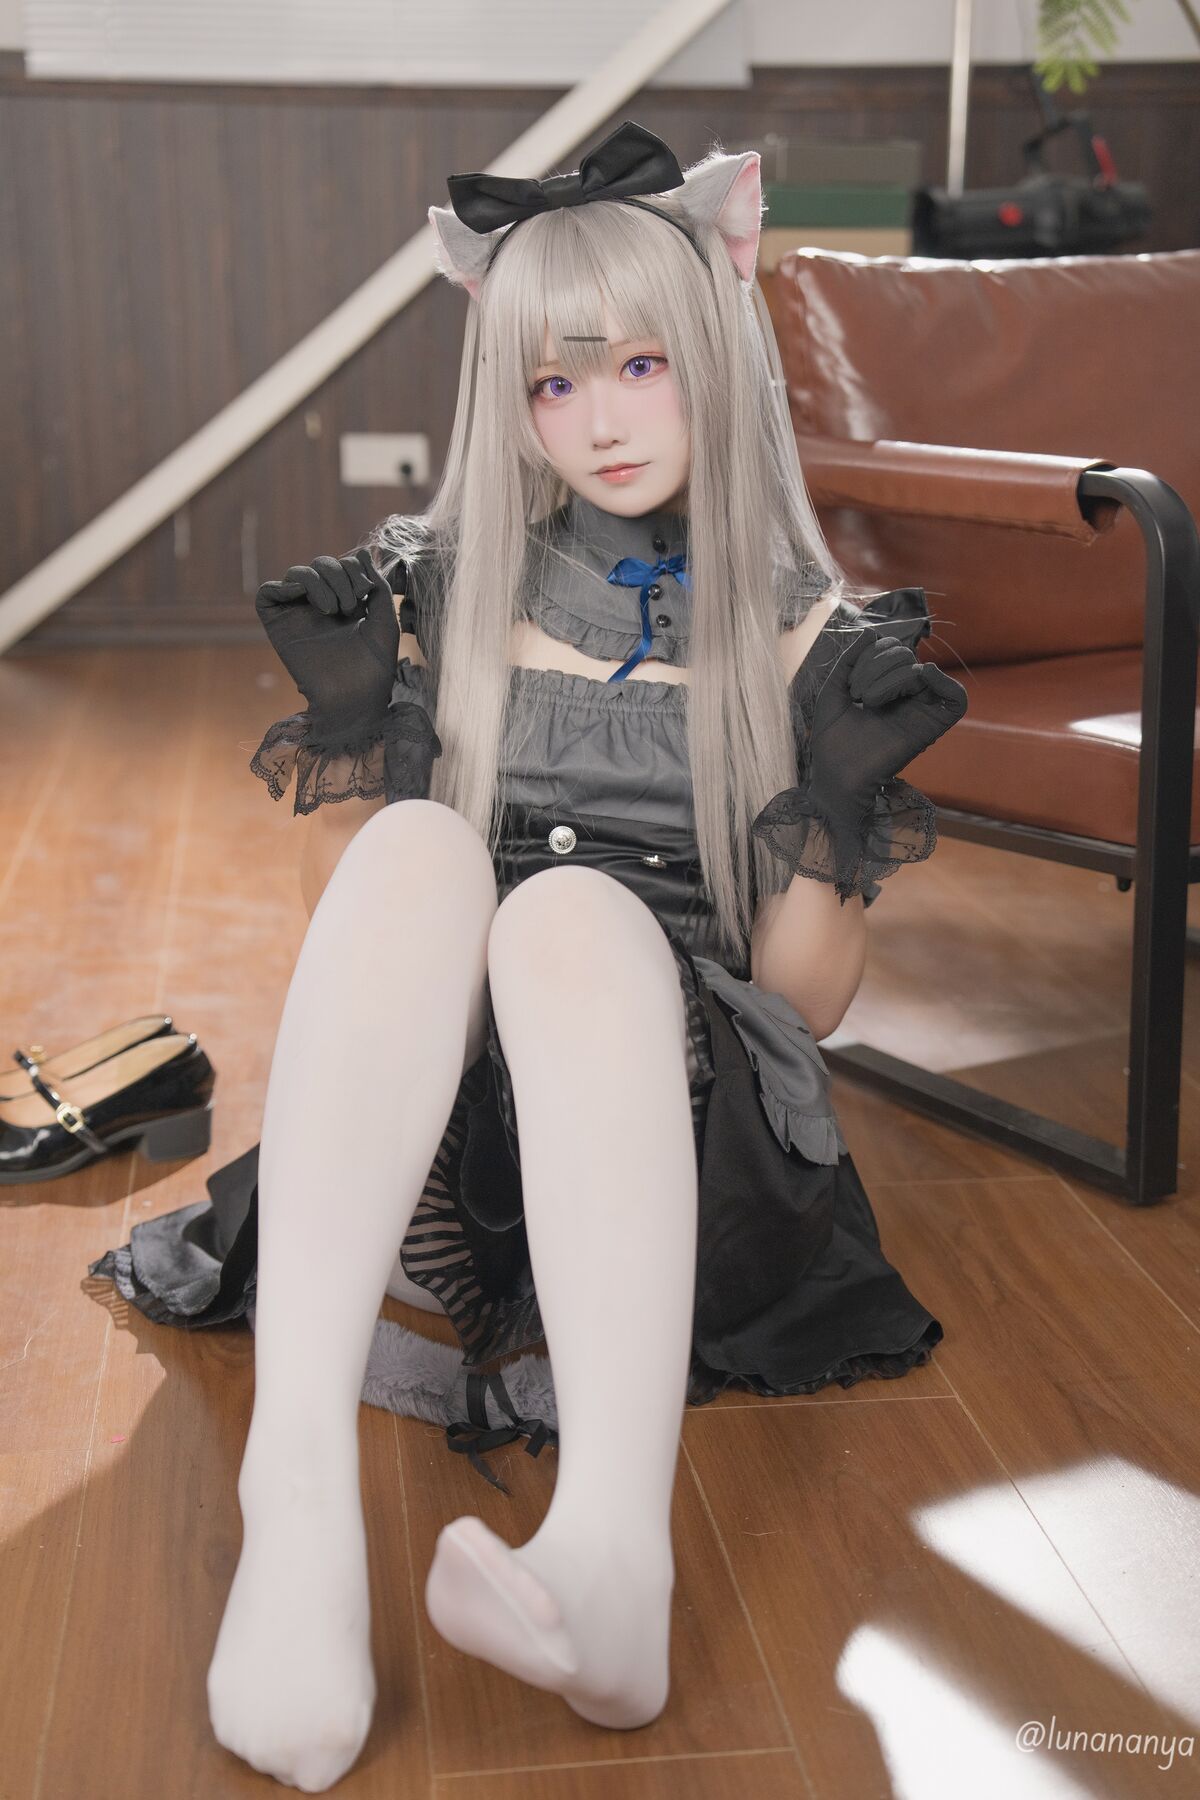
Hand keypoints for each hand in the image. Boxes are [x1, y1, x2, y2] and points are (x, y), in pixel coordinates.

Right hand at [254, 548, 404, 736]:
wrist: (356, 696)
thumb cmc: (374, 665)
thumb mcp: (384, 619)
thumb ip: (377, 585)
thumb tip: (363, 551)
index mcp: (346, 602)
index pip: (342, 564)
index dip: (353, 568)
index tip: (366, 592)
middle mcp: (320, 606)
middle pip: (320, 564)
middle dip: (337, 574)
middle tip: (350, 605)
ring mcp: (298, 615)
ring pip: (296, 573)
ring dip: (318, 581)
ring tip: (333, 609)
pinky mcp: (278, 626)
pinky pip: (267, 593)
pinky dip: (283, 586)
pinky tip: (303, 597)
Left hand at [806, 626, 967, 802]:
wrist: (835, 776)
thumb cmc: (832, 740)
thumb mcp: (834, 691)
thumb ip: (850, 661)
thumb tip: (871, 633)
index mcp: (886, 687)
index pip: (891, 649)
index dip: (870, 655)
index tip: (850, 686)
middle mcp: (906, 697)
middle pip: (906, 656)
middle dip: (877, 667)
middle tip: (859, 696)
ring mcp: (920, 711)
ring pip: (921, 670)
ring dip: (891, 678)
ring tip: (869, 702)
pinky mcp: (931, 728)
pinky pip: (957, 700)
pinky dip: (945, 682)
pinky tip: (923, 675)